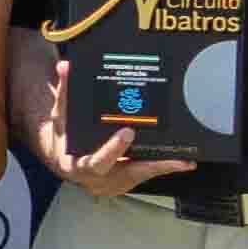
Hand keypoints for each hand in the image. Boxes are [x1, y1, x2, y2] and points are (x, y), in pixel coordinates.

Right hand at [34, 63, 190, 196]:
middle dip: (148, 160)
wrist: (68, 164)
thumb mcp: (61, 120)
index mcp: (79, 166)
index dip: (112, 150)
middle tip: (163, 143)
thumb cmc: (68, 140)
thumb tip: (65, 66)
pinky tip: (185, 161)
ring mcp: (116, 181)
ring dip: (163, 165)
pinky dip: (166, 166)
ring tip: (183, 159)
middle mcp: (100, 179)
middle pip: (124, 171)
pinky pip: (149, 173)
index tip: (129, 132)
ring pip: (143, 174)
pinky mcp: (130, 180)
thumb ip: (65, 95)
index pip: (95, 161)